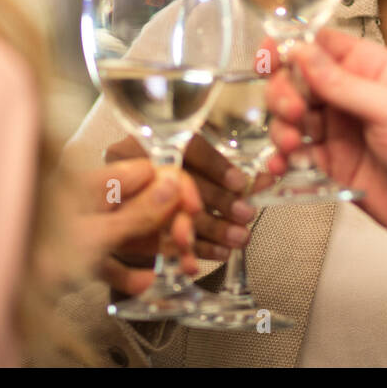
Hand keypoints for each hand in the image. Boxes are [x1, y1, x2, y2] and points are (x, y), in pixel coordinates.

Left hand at [67, 159, 202, 293]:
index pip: (148, 172)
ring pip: (136, 234)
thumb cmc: (40, 259)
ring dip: (162, 251)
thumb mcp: (96, 236)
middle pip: (146, 204)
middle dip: (174, 225)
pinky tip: (146, 283)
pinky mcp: (80, 259)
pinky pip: (115, 260)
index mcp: (95, 185)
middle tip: (188, 245)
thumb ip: (138, 213)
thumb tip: (174, 183)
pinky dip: (132, 272)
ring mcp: (86, 231)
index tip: (196, 210)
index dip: (176, 188)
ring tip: (186, 270)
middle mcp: (93, 202)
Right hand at [105, 134, 271, 256]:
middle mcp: (129, 163)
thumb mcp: (199, 162)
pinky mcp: (123, 231)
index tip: (240, 182)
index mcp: (150, 136)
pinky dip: (196, 248)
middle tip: (245, 213)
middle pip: (178, 182)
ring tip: (239, 236)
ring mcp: (121, 198)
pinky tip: (220, 251)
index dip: (215, 165)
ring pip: (171, 213)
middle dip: (218, 201)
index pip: (185, 146)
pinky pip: (163, 243)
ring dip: (211, 228)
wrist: (129, 203)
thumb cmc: (176, 172)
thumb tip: (265, 181)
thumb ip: (228, 169)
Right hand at [265, 28, 386, 252]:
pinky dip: (282, 159)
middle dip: (283, 93)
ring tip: (291, 145)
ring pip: (290, 117)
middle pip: (296, 80)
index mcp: (370, 69)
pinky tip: (282, 166)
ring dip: (281, 128)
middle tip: (294, 112)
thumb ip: (342, 83)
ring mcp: (339, 131)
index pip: (321, 45)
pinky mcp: (332, 165)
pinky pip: (295, 155)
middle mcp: (350, 96)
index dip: (290, 46)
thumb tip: (302, 52)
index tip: (268, 55)